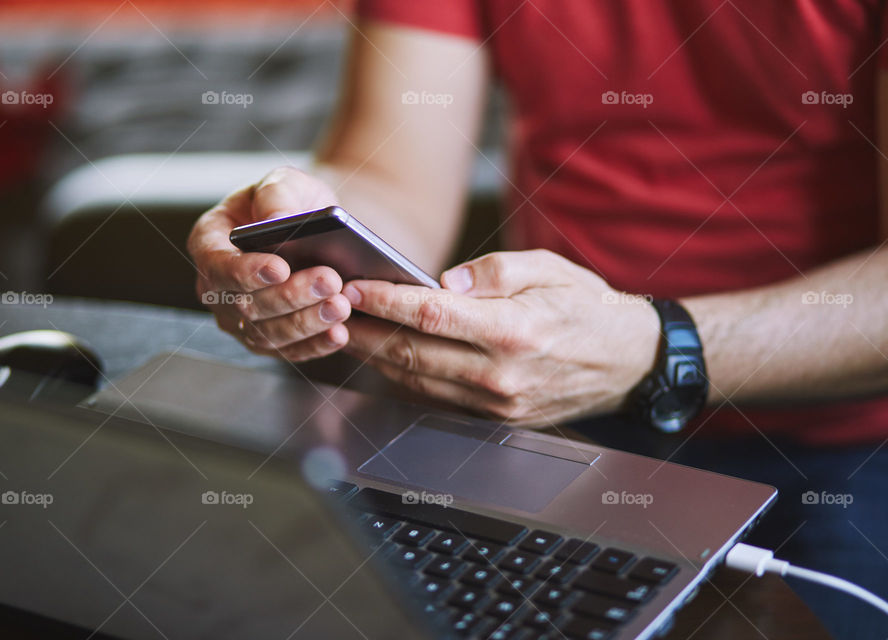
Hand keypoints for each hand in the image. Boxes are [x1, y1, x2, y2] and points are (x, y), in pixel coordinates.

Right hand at [187, 167, 352, 361]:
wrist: (313, 230)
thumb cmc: (291, 201)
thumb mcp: (284, 181)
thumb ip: (277, 193)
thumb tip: (276, 220)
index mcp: (209, 242)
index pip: (218, 264)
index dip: (246, 271)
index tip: (280, 268)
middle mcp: (217, 287)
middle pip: (247, 304)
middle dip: (290, 296)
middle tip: (329, 281)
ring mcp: (240, 320)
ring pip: (268, 334)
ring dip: (306, 323)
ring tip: (340, 306)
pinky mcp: (268, 340)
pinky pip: (289, 351)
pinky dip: (315, 345)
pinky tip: (339, 334)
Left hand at [341, 250, 660, 425]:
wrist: (629, 362)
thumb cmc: (589, 307)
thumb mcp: (550, 269)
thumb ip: (494, 271)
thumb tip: (443, 280)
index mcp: (514, 331)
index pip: (431, 315)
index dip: (385, 302)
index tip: (353, 288)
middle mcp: (501, 374)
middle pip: (412, 355)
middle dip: (364, 332)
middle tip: (331, 311)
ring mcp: (498, 404)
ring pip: (418, 382)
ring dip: (377, 359)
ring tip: (349, 333)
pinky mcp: (497, 418)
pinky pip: (438, 399)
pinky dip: (407, 378)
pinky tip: (389, 358)